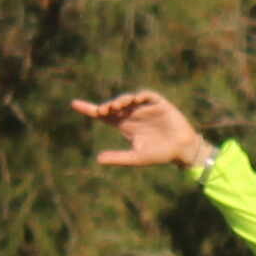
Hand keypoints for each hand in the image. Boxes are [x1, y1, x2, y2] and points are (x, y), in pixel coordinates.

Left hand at [74, 89, 213, 171]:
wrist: (181, 150)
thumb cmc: (159, 154)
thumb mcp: (137, 157)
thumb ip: (119, 157)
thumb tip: (98, 159)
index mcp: (125, 125)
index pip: (103, 115)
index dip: (89, 109)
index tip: (74, 104)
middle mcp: (132, 114)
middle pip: (114, 106)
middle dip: (107, 106)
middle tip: (102, 111)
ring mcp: (145, 108)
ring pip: (128, 99)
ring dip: (121, 100)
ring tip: (116, 106)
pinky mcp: (158, 104)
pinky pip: (147, 96)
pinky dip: (140, 96)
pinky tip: (134, 100)